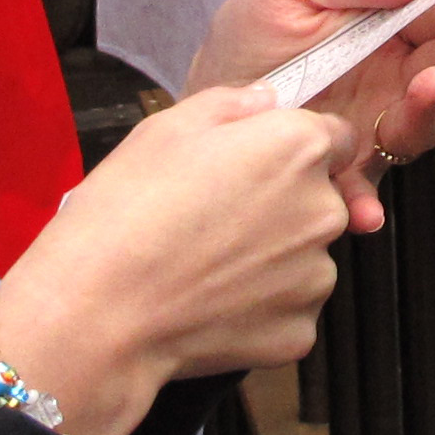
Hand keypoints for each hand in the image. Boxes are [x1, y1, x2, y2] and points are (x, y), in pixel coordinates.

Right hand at [0, 88, 358, 434]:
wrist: (100, 310)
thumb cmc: (127, 211)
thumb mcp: (166, 128)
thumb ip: (231, 104)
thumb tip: (266, 102)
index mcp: (298, 150)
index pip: (334, 138)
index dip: (292, 148)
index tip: (256, 164)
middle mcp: (323, 212)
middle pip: (319, 200)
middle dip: (282, 204)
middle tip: (217, 217)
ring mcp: (316, 278)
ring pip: (304, 258)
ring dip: (272, 259)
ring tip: (207, 264)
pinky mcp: (299, 332)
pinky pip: (287, 310)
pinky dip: (258, 307)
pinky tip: (209, 301)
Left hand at [187, 0, 434, 234]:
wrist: (204, 96)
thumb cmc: (250, 35)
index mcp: (387, 29)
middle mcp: (391, 81)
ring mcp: (371, 128)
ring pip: (420, 126)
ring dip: (428, 110)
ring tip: (426, 87)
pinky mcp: (341, 171)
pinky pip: (365, 190)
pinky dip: (367, 202)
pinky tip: (365, 209)